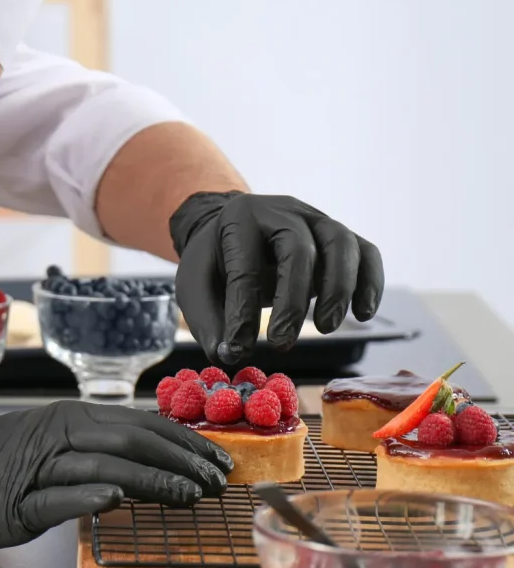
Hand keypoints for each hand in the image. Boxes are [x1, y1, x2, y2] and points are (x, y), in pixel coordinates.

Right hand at [0, 400, 231, 550]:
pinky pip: (56, 497)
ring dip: (150, 481)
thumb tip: (149, 455)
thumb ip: (91, 445)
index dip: (183, 440)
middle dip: (180, 460)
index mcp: (68, 417)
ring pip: (102, 466)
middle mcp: (57, 434)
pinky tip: (114, 503)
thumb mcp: (44, 442)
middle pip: (130, 440)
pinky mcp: (15, 503)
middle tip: (215, 481)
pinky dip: (86, 498)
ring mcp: (36, 468)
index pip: (139, 423)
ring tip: (188, 496)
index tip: (217, 459)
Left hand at [169, 191, 384, 365]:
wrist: (234, 230)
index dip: (242, 313)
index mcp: (239, 219)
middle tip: (281, 343)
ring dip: (338, 290)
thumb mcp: (196, 286)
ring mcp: (315, 218)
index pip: (244, 268)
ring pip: (341, 243)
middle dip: (293, 301)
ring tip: (326, 327)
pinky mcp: (339, 235)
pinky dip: (371, 283)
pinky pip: (366, 252)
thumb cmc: (216, 261)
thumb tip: (229, 356)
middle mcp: (281, 211)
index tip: (238, 349)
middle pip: (298, 248)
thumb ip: (208, 322)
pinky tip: (363, 314)